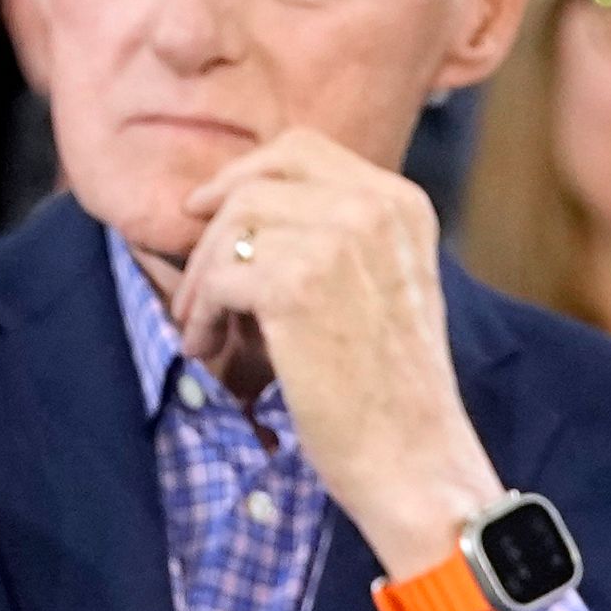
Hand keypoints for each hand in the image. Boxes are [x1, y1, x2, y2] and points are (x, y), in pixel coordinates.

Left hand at [171, 131, 505, 597]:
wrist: (415, 461)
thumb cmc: (386, 384)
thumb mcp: (376, 282)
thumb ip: (327, 232)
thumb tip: (229, 200)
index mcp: (399, 202)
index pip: (298, 149)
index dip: (240, 175)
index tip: (203, 209)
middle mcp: (373, 207)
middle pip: (252, 184)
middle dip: (211, 234)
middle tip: (195, 288)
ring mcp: (336, 240)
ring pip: (227, 230)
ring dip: (200, 281)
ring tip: (203, 328)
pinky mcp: (295, 284)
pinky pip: (216, 278)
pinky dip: (200, 314)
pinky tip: (208, 348)